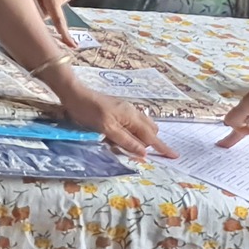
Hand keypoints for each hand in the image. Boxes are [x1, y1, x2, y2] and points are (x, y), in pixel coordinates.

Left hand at [54, 80, 173, 158]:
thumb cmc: (88, 111)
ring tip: (124, 144)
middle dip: (147, 143)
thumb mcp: (107, 128)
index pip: (151, 137)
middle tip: (135, 151)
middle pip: (149, 132)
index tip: (175, 156)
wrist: (74, 93)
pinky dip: (130, 132)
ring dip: (137, 138)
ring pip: (141, 127)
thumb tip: (144, 153)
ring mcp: (126, 110)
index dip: (162, 147)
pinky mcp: (118, 110)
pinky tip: (118, 136)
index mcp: (132, 117)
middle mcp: (133, 112)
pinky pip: (131, 124)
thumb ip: (126, 140)